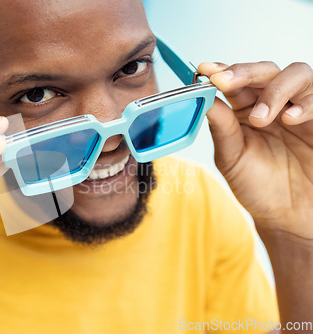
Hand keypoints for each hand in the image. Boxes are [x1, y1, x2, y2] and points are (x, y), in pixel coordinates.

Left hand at [198, 61, 312, 237]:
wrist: (289, 216)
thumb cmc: (258, 187)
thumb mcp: (232, 159)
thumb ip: (222, 129)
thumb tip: (205, 99)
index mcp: (244, 111)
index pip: (234, 82)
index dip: (220, 72)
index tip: (205, 70)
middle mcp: (271, 104)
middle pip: (263, 71)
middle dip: (243, 72)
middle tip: (225, 81)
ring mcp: (298, 109)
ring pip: (295, 74)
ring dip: (274, 89)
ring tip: (261, 118)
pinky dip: (304, 103)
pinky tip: (290, 119)